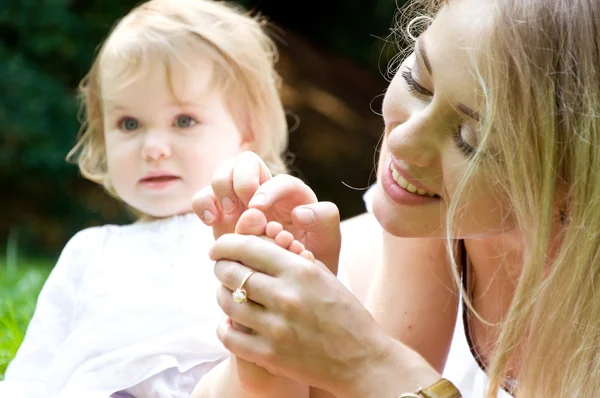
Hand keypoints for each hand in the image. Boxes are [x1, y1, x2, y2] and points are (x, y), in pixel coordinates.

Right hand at [192, 151, 339, 272]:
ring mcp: (240, 201)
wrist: (288, 280)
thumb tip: (299, 212)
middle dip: (240, 180)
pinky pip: (204, 198)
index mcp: (292, 193)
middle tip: (242, 208)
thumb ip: (325, 220)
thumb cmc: (311, 257)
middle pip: (244, 161)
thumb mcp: (328, 240)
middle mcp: (264, 190)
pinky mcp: (221, 215)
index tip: (259, 209)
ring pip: (222, 174)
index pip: (280, 179)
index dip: (268, 190)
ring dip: (220, 190)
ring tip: (227, 216)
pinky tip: (211, 221)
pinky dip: (203, 204)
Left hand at [209, 232, 403, 395]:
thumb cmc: (345, 314)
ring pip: (227, 302)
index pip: (248, 247)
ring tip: (227, 293)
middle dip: (221, 266)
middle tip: (221, 268)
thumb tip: (259, 245)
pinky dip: (224, 326)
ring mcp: (276, 328)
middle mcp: (286, 296)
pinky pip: (229, 335)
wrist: (362, 360)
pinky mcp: (270, 355)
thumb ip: (292, 260)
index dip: (225, 244)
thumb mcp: (325, 277)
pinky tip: (230, 322)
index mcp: (301, 271)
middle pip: (232, 273)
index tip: (218, 247)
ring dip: (222, 294)